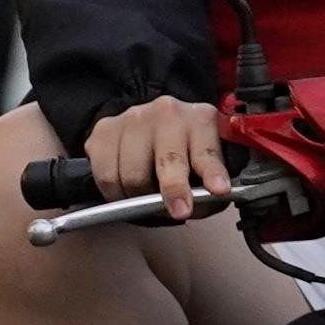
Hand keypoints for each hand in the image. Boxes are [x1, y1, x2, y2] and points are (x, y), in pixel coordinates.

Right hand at [84, 97, 234, 219]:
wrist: (148, 127)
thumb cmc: (184, 152)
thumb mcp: (207, 165)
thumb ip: (209, 188)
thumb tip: (199, 208)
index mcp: (200, 120)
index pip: (207, 151)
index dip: (212, 173)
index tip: (219, 190)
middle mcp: (167, 113)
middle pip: (169, 159)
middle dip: (174, 189)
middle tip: (180, 211)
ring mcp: (133, 118)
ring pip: (133, 174)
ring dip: (141, 198)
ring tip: (149, 199)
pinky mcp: (105, 130)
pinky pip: (106, 175)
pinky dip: (116, 194)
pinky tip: (127, 192)